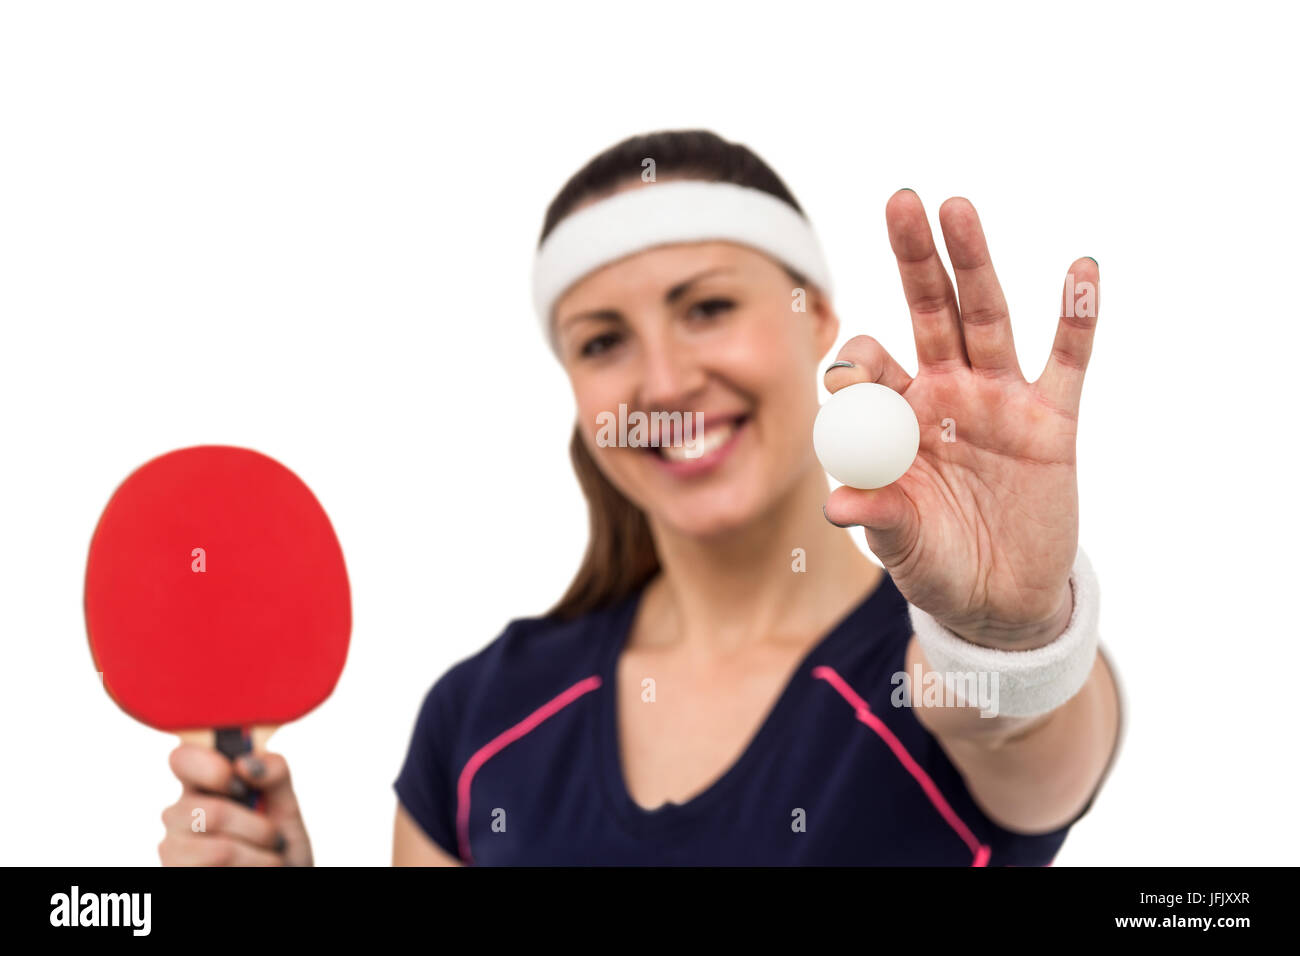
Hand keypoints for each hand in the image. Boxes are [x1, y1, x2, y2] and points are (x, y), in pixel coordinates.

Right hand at [159, 743, 313, 865]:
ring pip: (221, 851)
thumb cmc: (278, 846)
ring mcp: (173, 850)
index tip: (241, 786)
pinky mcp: (175, 873)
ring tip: (268, 860)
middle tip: (273, 838)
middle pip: (213, 814)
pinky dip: (253, 869)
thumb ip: (274, 775)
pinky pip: (219, 870)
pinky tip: (251, 870)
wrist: (283, 880)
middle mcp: (179, 815)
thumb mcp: (286, 806)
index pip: (182, 757)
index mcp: (202, 785)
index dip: (210, 767)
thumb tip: (244, 763)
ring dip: (260, 857)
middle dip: (259, 829)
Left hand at [823, 190, 1098, 648]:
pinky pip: (1069, 361)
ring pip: (987, 318)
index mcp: (896, 416)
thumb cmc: (935, 562)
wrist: (999, 599)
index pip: (870, 366)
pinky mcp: (1052, 421)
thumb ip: (878, 518)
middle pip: (929, 311)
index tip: (851, 374)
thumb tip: (837, 504)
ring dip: (975, 263)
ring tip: (958, 207)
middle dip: (915, 259)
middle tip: (901, 200)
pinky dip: (1077, 317)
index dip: (858, 361)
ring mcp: (999, 400)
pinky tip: (1081, 268)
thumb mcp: (903, 545)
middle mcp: (944, 392)